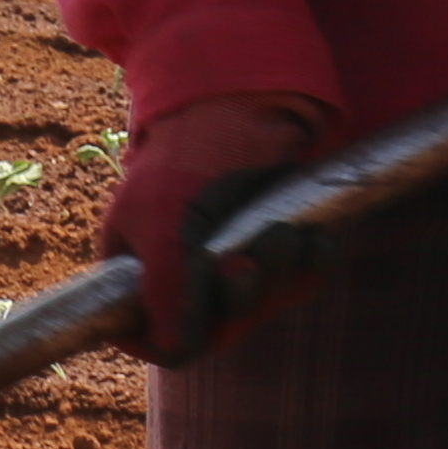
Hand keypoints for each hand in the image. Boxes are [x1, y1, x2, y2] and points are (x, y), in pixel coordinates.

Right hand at [105, 90, 327, 366]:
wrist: (251, 97)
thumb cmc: (192, 151)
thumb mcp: (164, 216)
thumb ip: (163, 285)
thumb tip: (173, 352)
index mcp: (137, 266)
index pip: (150, 336)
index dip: (179, 334)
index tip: (205, 312)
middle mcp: (182, 271)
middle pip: (216, 329)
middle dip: (239, 299)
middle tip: (246, 260)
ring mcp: (231, 259)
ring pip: (260, 309)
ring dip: (277, 278)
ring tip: (280, 234)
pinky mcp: (275, 245)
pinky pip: (297, 284)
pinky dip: (308, 265)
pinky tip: (310, 238)